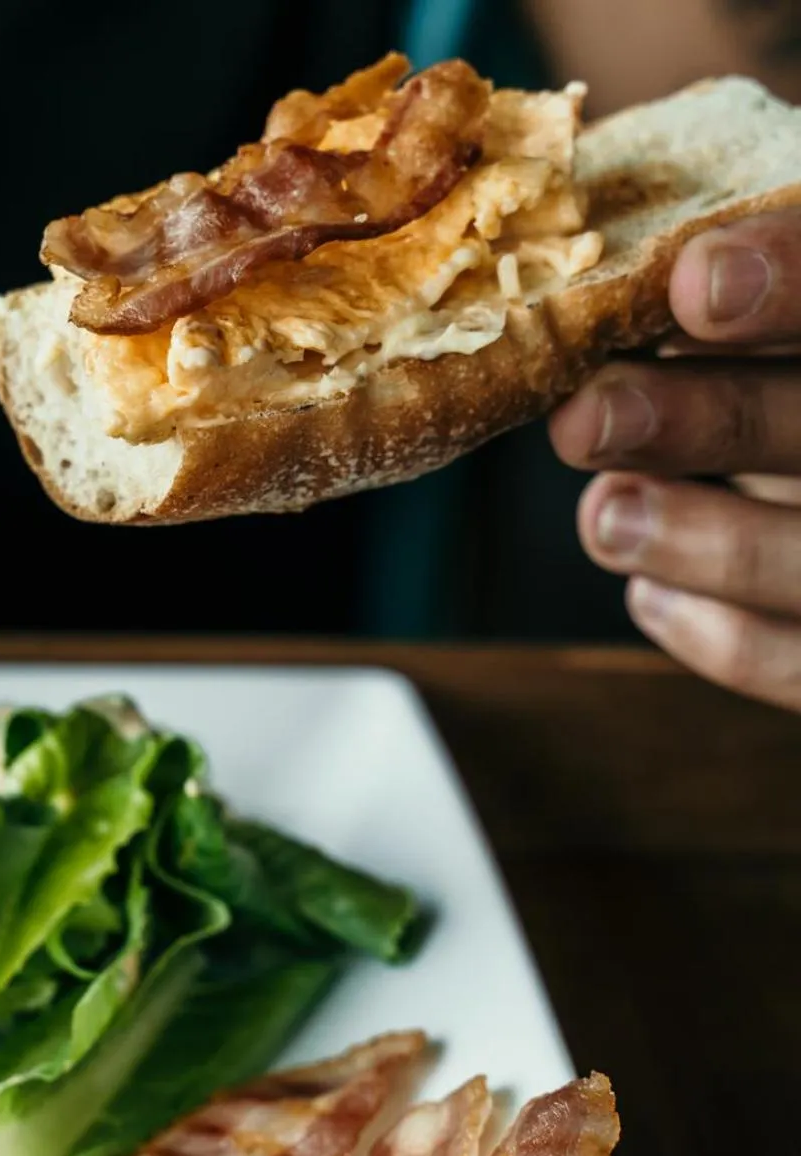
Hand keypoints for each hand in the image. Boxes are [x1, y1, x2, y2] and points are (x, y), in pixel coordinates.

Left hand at [549, 211, 800, 713]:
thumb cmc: (796, 387)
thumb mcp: (777, 330)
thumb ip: (745, 296)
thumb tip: (620, 280)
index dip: (796, 280)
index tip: (692, 281)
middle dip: (710, 421)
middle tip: (584, 414)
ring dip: (698, 540)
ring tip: (603, 516)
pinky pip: (798, 668)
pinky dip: (716, 636)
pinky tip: (649, 595)